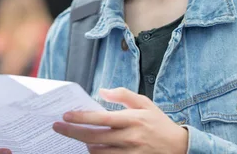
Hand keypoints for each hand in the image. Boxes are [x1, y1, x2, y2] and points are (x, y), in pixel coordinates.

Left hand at [53, 88, 187, 153]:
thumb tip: (102, 90)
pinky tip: (89, 149)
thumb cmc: (158, 123)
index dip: (81, 118)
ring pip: (98, 152)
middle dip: (72, 132)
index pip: (101, 119)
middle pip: (94, 137)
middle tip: (57, 127)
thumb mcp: (144, 103)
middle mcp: (130, 137)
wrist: (179, 147)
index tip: (65, 115)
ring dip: (84, 145)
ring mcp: (130, 153)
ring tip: (75, 137)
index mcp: (132, 119)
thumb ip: (123, 94)